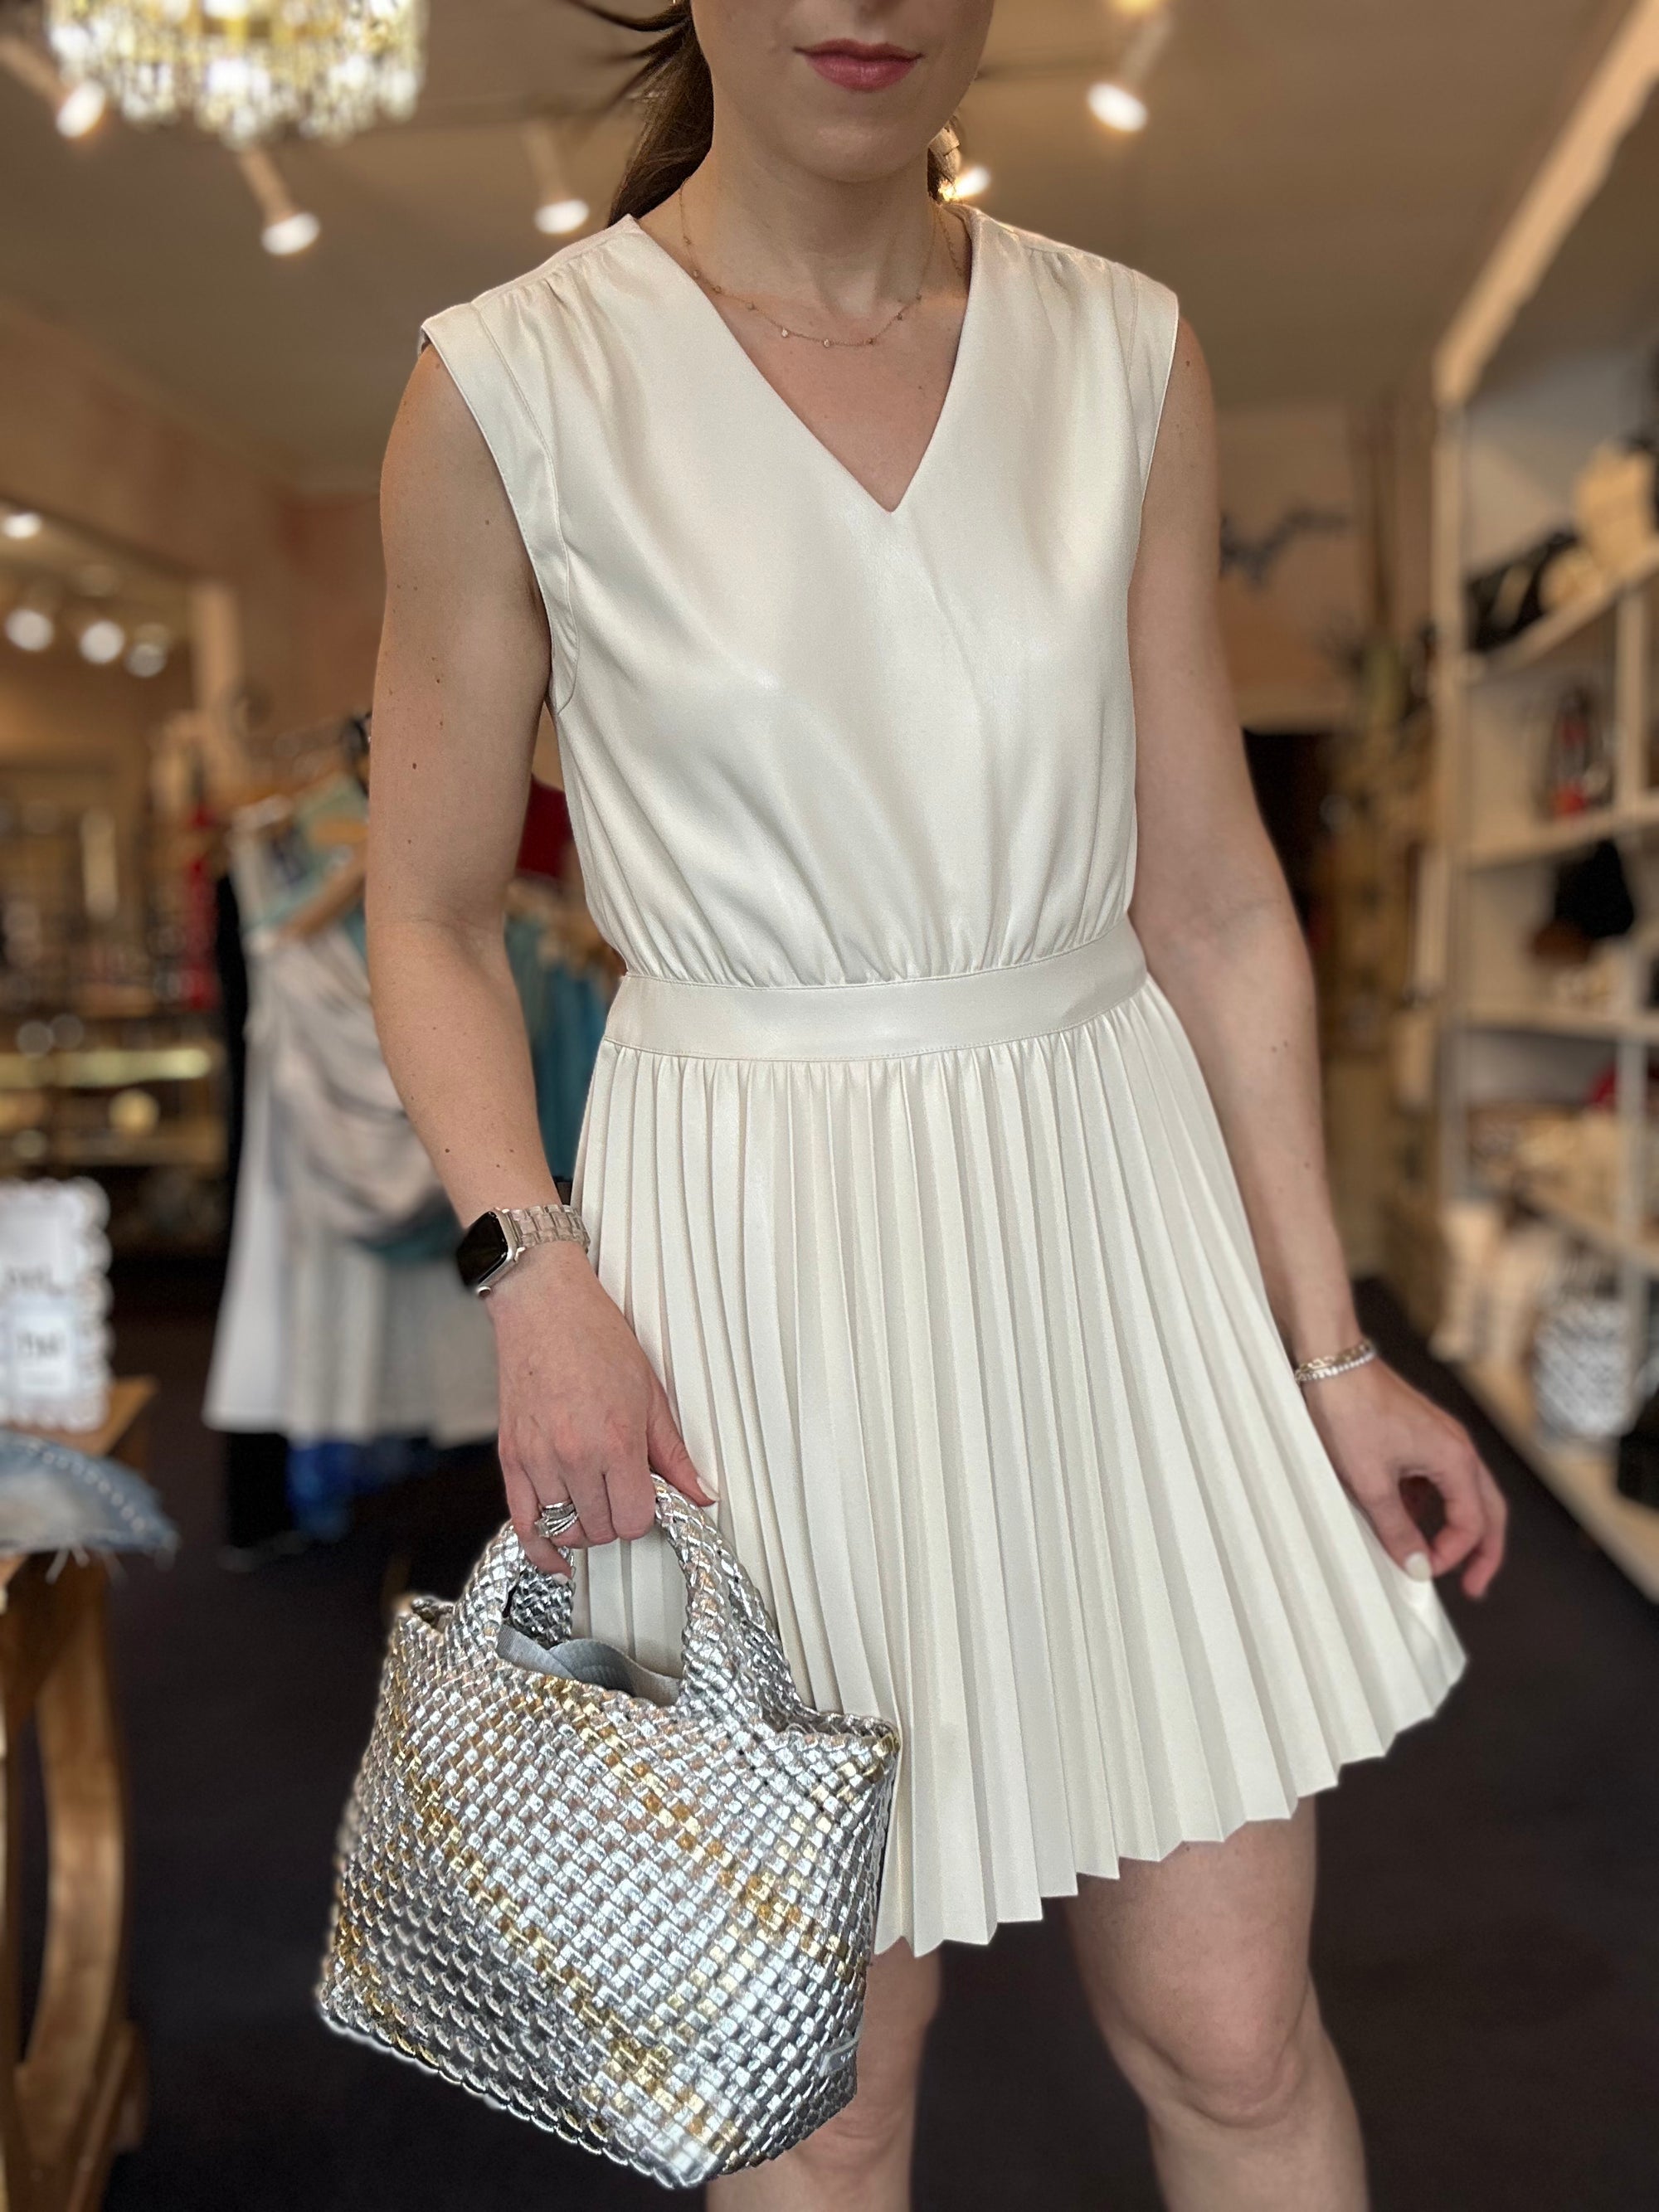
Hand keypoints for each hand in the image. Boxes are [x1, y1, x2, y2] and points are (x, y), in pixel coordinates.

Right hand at [485, 1242, 716, 1576]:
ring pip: (565, 1530)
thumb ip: (674, 1454)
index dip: (646, 1514)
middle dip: (617, 1520)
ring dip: (584, 1527)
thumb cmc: (596, 1339)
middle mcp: (573, 1457)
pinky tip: (556, 1555)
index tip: (648, 1499)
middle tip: (623, 1494)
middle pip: (601, 1529)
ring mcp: (537, 1460)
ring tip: (595, 1505)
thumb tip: (701, 1494)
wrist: (543, 1307)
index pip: (635, 1519)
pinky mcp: (510, 1458)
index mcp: (615, 1442)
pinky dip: (541, 1547)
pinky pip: (523, 1524)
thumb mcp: (651, 1394)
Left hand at [1301, 1357, 1506, 1599]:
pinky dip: (1428, 1500)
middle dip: (1483, 1549)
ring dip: (1453, 1524)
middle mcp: (1458, 1447)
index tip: (1425, 1572)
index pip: (1473, 1524)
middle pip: (1486, 1509)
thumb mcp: (1371, 1482)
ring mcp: (1440, 1437)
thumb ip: (1396, 1528)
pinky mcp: (1421, 1432)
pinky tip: (1401, 1514)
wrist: (1331, 1362)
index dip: (1452, 1555)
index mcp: (1455, 1460)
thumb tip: (1417, 1565)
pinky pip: (1437, 1475)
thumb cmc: (1350, 1411)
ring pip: (1463, 1492)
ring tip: (1431, 1553)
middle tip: (1475, 1584)